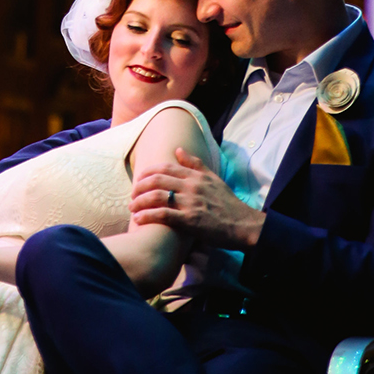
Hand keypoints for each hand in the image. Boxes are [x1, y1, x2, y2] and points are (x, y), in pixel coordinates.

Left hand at [129, 148, 265, 250]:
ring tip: (131, 208)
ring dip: (140, 202)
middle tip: (132, 194)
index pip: (166, 167)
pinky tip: (139, 219)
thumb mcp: (213, 178)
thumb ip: (195, 164)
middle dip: (139, 186)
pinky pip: (163, 215)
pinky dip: (148, 216)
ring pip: (157, 197)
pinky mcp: (190, 221)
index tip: (139, 178)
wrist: (242, 224)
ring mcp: (190, 203)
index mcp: (195, 176)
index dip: (148, 172)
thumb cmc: (227, 203)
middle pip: (157, 180)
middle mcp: (191, 186)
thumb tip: (178, 149)